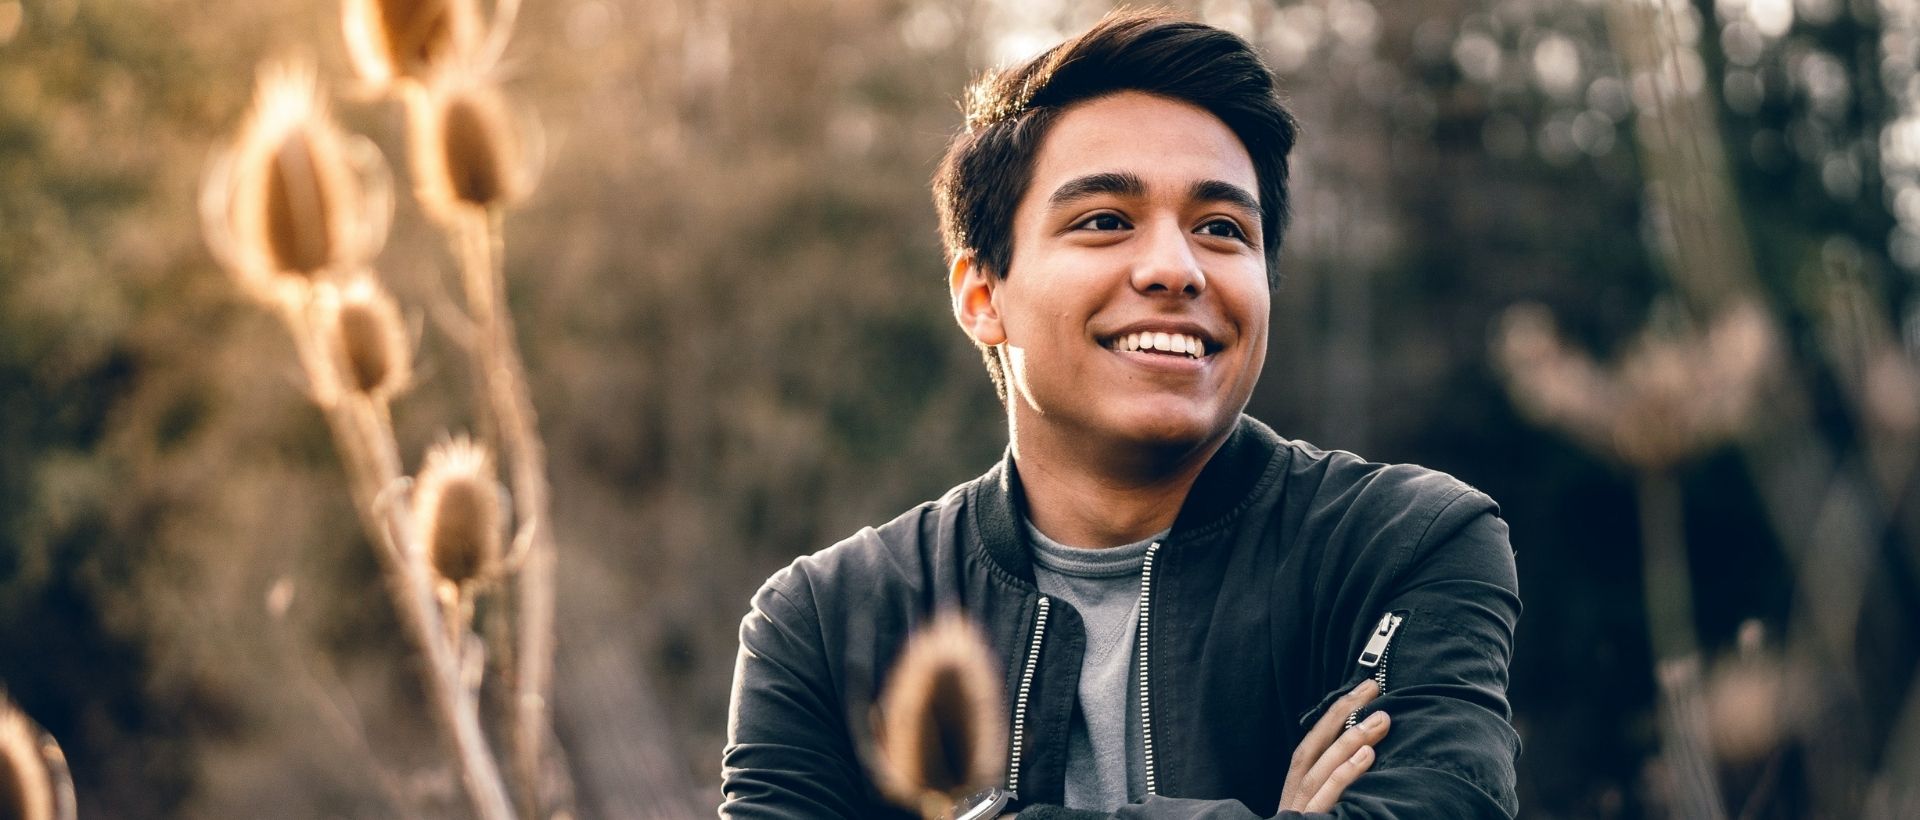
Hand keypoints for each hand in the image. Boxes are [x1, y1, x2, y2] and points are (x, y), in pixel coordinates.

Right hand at [1278, 679, 1390, 812]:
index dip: (1336, 713)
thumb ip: (1336, 779)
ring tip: (1381, 719)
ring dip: (1351, 740)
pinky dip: (1346, 773)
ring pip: (1322, 768)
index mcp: (1297, 785)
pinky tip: (1368, 755)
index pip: (1314, 742)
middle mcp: (1295, 793)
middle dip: (1342, 714)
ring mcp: (1302, 808)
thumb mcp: (1323, 803)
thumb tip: (1369, 749)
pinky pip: (1328, 795)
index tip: (1364, 690)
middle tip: (1373, 689)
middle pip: (1314, 746)